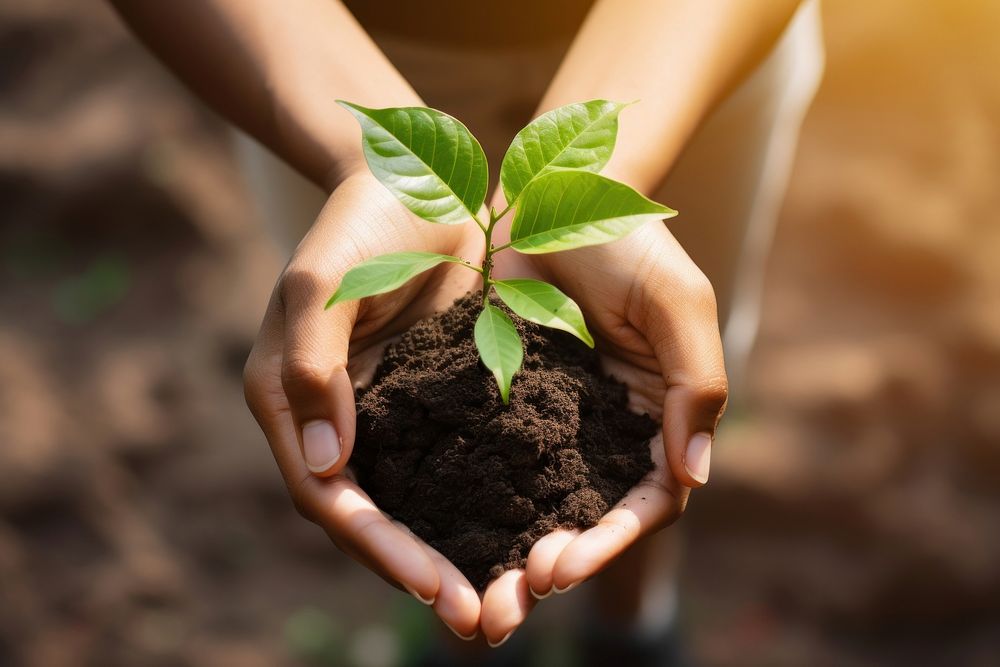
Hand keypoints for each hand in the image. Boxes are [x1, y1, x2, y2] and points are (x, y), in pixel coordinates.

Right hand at [243, 171, 484, 638]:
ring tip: (509, 598)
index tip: (431, 584)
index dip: (375, 544)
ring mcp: (389, 412)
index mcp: (290, 400)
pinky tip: (530, 531)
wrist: (417, 177)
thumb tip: (321, 464)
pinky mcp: (438, 399)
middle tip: (477, 619)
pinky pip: (458, 463)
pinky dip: (484, 503)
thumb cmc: (359, 220)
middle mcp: (336, 419)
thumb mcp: (323, 282)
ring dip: (458, 552)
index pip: (328, 494)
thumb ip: (312, 365)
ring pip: (418, 502)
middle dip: (419, 570)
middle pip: (373, 516)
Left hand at [478, 219, 728, 644]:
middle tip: (505, 609)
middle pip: (583, 520)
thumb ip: (695, 384)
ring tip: (469, 598)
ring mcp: (546, 424)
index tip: (562, 565)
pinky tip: (430, 531)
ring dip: (501, 555)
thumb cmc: (626, 239)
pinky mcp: (493, 403)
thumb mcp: (676, 302)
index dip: (610, 541)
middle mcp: (601, 434)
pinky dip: (463, 502)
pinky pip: (479, 462)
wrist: (548, 191)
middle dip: (549, 568)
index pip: (644, 501)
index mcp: (654, 418)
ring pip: (528, 505)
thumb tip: (692, 476)